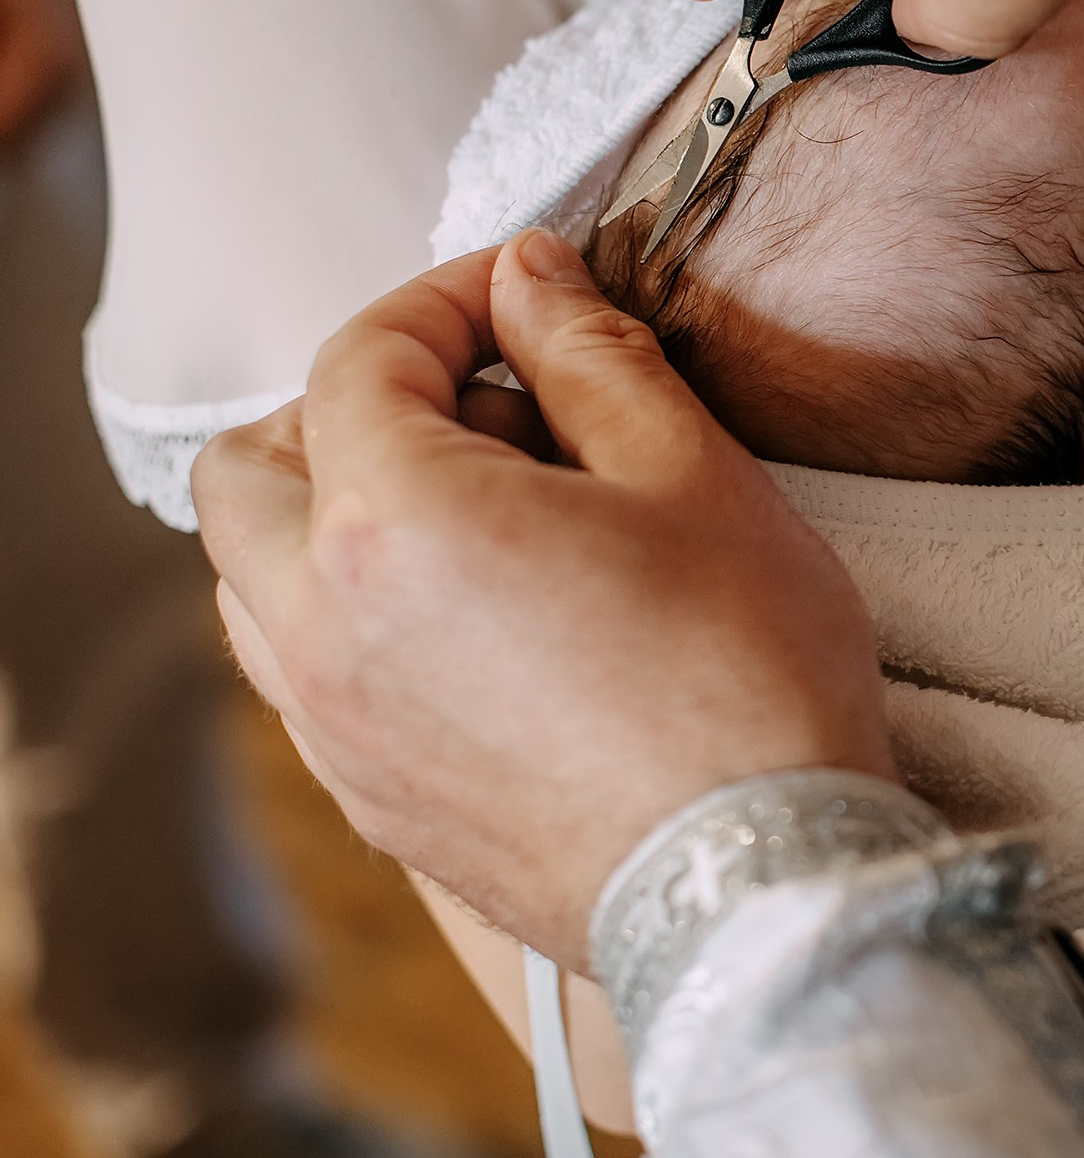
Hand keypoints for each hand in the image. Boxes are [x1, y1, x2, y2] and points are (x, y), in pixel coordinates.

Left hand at [194, 231, 893, 968]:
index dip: (445, 301)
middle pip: (253, 468)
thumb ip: (590, 354)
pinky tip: (481, 618)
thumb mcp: (694, 473)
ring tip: (474, 512)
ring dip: (330, 517)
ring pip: (254, 582)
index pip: (364, 358)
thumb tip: (529, 275)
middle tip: (482, 402)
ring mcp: (336, 728)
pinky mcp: (372, 802)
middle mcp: (323, 626)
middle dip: (351, 406)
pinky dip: (353, 615)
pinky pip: (308, 677)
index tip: (525, 295)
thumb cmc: (746, 673)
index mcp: (396, 522)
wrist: (757, 882)